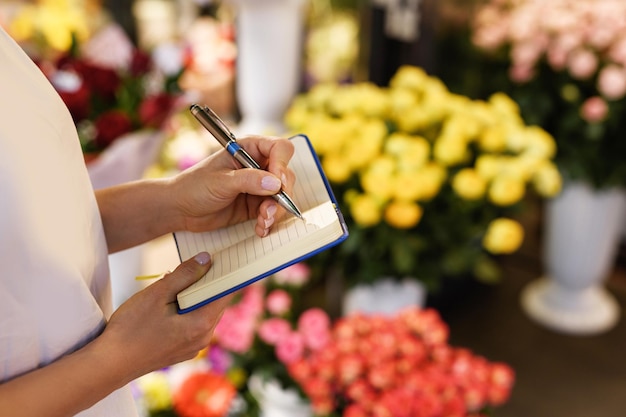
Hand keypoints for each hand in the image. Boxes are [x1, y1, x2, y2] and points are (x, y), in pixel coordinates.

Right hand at [99, 252, 232, 379]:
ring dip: (194, 296)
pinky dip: (187, 311)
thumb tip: (207, 259)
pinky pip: (193, 324)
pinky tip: (168, 304)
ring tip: (172, 284)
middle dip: (205, 283)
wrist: (109, 364)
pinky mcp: (183, 351)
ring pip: (204, 313)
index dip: (225, 273)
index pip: (226, 292)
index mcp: (202, 324)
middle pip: (216, 302)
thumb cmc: (131, 328)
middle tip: (189, 267)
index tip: (219, 258)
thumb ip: (185, 274)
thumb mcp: (158, 294)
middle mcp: (204, 338)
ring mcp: (194, 347)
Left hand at [172, 135, 295, 236]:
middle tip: (269, 208)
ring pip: (282, 196)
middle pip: (286, 175)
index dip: (282, 164)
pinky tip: (260, 228)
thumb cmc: (194, 186)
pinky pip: (273, 212)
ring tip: (263, 221)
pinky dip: (270, 221)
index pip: (279, 149)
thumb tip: (275, 183)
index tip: (278, 182)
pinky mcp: (256, 204)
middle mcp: (257, 166)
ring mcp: (258, 186)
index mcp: (248, 149)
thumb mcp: (221, 181)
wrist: (180, 210)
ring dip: (276, 211)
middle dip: (282, 194)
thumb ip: (248, 180)